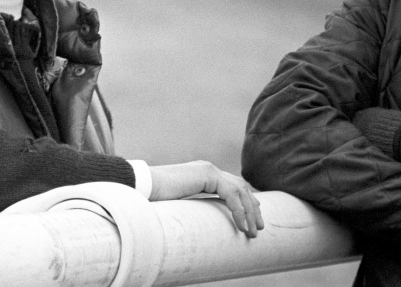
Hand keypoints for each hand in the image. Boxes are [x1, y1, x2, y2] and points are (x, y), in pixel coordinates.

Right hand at [149, 161, 263, 237]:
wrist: (142, 188)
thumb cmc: (154, 200)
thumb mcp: (179, 206)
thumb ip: (192, 208)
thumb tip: (196, 228)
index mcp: (202, 174)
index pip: (232, 185)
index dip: (245, 201)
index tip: (253, 217)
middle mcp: (207, 169)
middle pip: (240, 186)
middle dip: (252, 207)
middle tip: (258, 227)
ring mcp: (208, 169)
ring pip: (239, 190)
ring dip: (249, 212)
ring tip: (253, 231)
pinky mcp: (207, 174)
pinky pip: (231, 194)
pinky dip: (238, 211)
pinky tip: (241, 226)